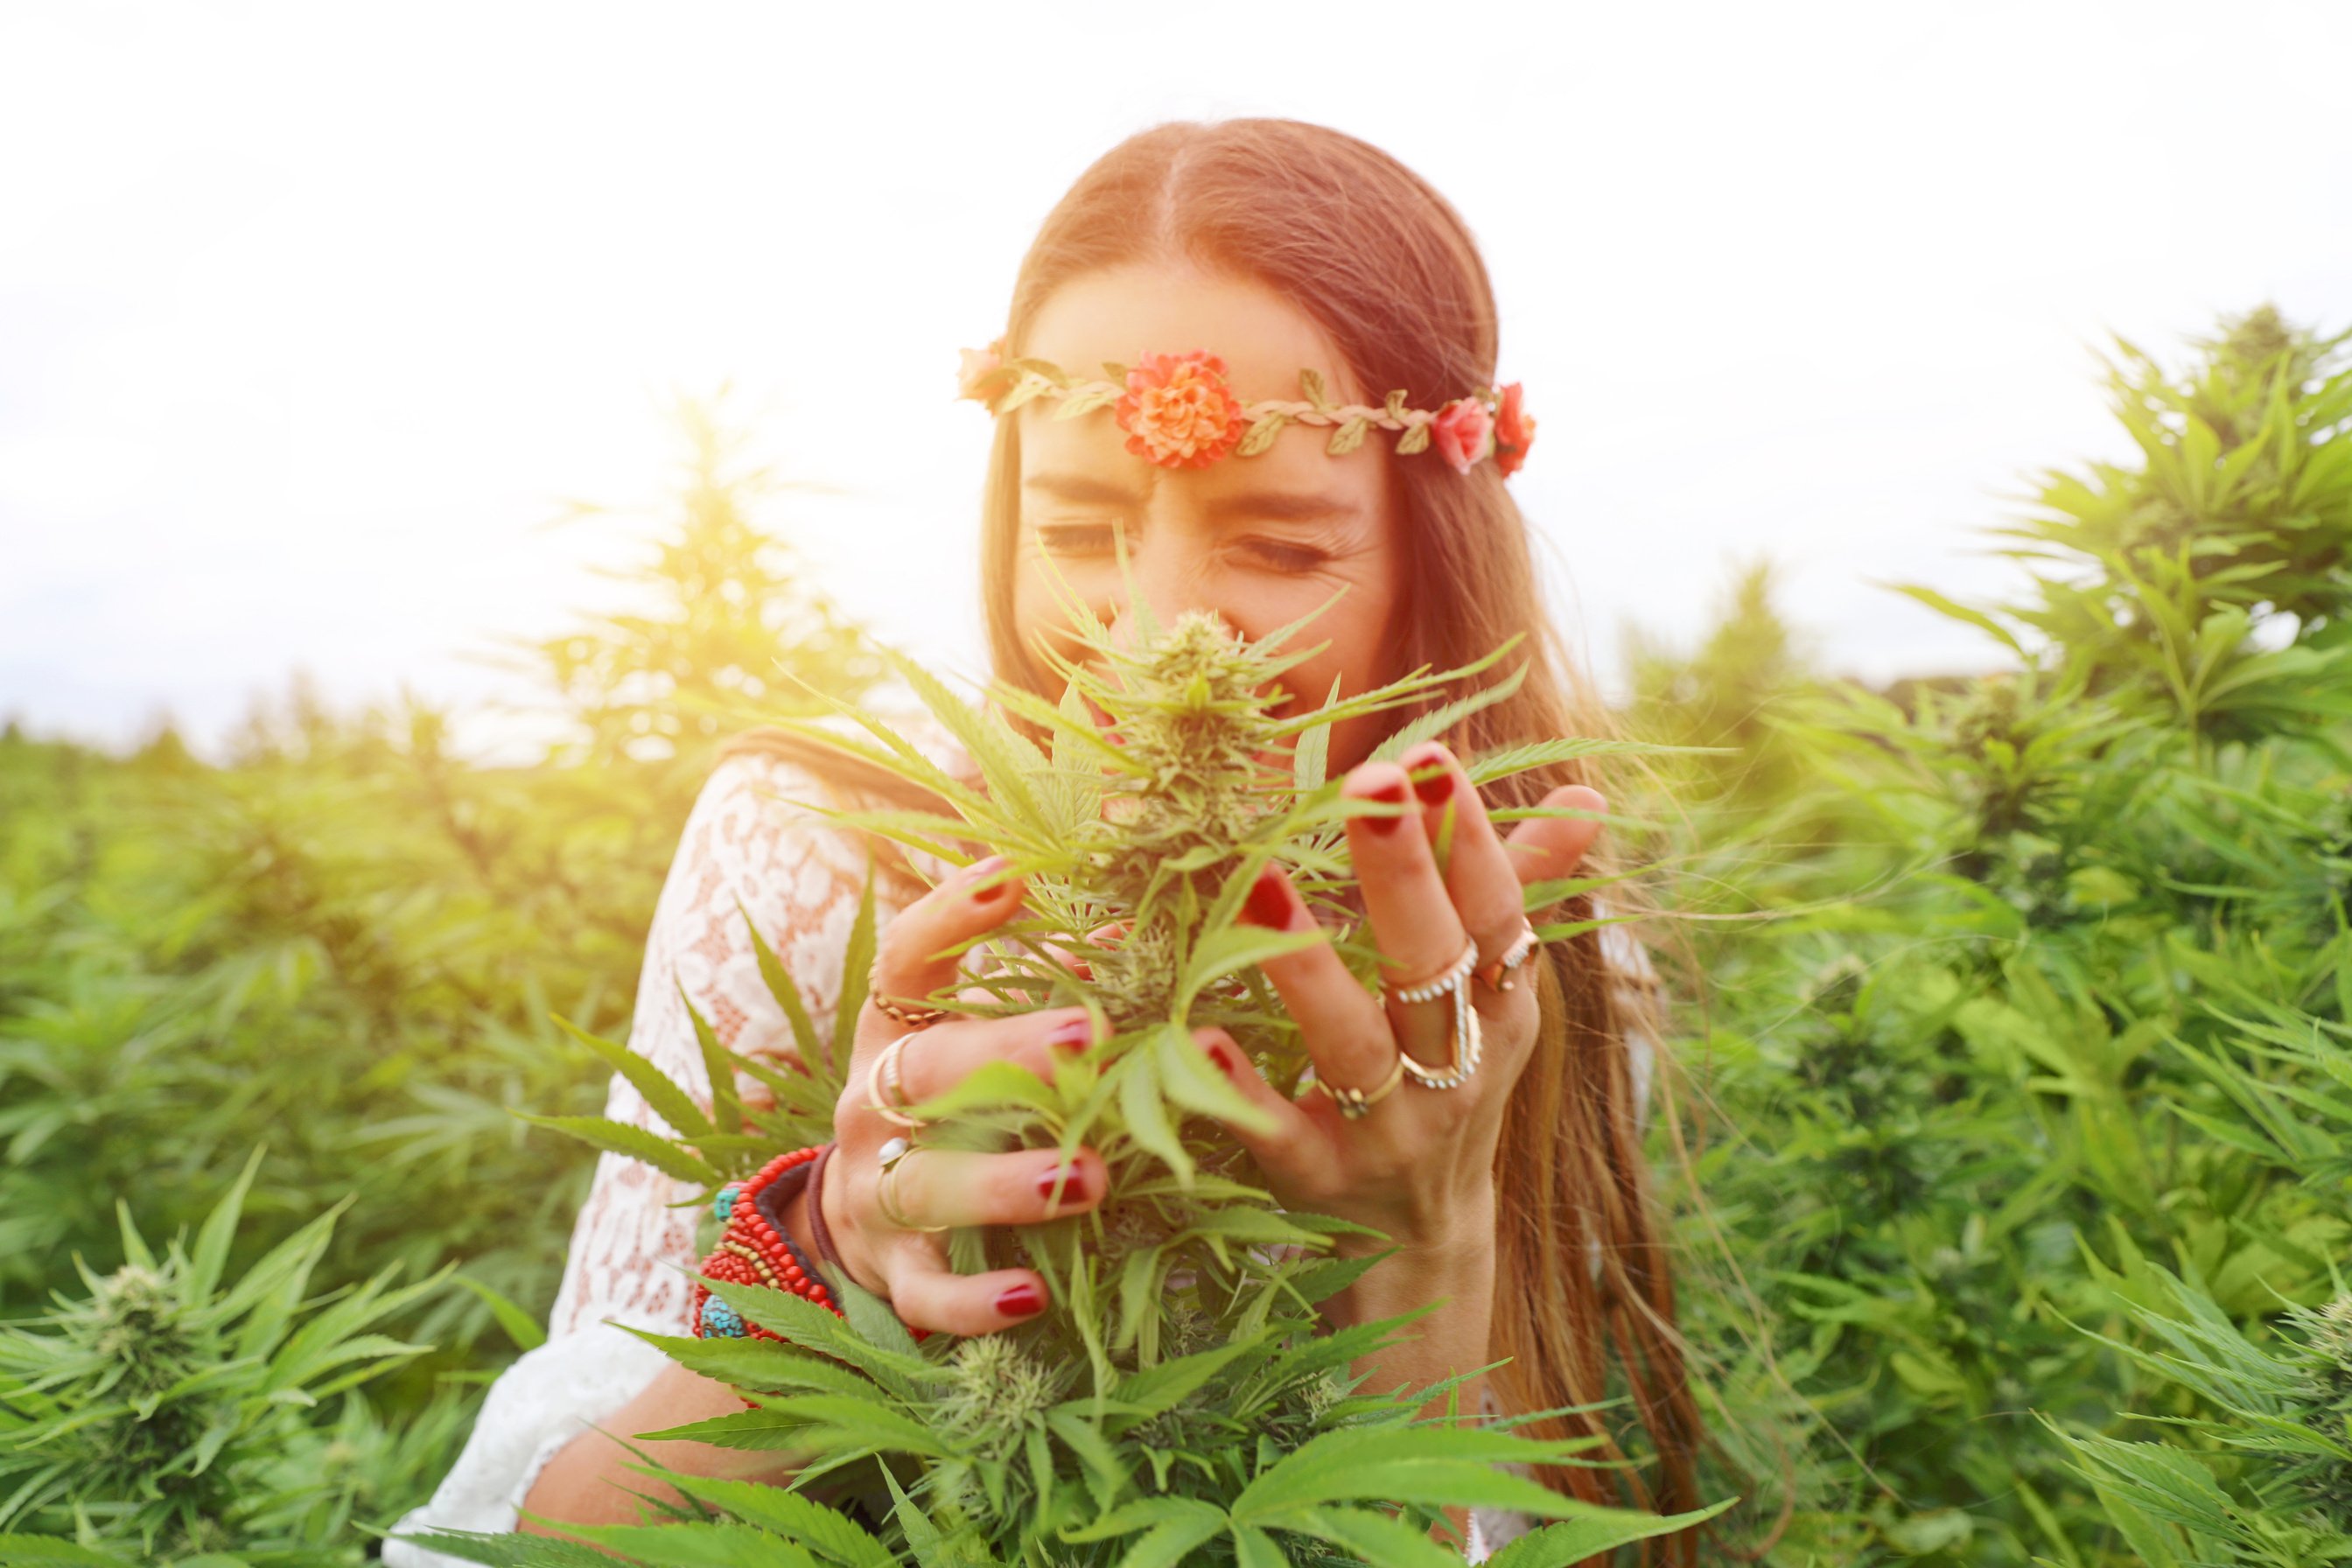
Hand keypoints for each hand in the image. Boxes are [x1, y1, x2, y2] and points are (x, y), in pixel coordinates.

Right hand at [819, 855, 1109, 1334]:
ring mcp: (877, 1196)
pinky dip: (975, 1301)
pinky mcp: (893, 1277)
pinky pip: (927, 1295)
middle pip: (930, 1071)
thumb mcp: (974, 1049)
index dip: (952, 919)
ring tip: (1086, 1180)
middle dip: (1008, 1052)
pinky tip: (1034, 1296)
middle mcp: (875, 1108)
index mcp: (897, 1038)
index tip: (1012, 876)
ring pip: (927, 1186)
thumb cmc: (947, 1116)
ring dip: (1003, 1184)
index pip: (907, 964)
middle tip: (1091, 1035)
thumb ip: (1047, 992)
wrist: (857, 1230)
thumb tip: (1137, 930)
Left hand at [1199, 740, 1605, 1256]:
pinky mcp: (1316, 1182)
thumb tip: (1587, 796)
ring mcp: (1387, 1130)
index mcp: (1500, 1010)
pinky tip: (1199, 1036)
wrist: (1416, 1245)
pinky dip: (1241, 1090)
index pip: (1495, 913)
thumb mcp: (1493, 998)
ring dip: (1308, 967)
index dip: (1468, 837)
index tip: (1429, 759)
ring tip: (1260, 884)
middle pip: (1432, 962)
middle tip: (1369, 783)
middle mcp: (1455, 1069)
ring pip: (1354, 1044)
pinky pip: (1275, 1134)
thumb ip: (1521, 888)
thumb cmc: (1446, 1084)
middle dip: (1404, 871)